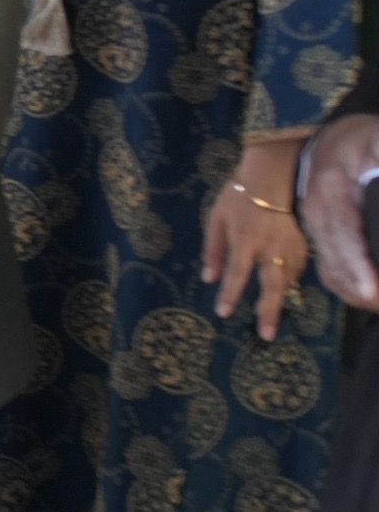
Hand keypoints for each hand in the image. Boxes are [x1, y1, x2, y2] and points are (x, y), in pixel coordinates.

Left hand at [205, 140, 310, 339]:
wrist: (272, 176)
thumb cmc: (237, 197)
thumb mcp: (216, 219)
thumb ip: (213, 250)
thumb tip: (208, 278)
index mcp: (244, 240)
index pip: (236, 274)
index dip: (229, 294)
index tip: (223, 313)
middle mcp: (269, 247)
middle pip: (271, 285)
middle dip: (269, 311)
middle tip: (267, 334)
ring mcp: (289, 246)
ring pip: (287, 280)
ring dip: (279, 299)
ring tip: (271, 318)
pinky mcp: (302, 244)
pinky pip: (297, 269)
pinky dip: (289, 282)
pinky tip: (282, 290)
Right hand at [304, 114, 378, 310]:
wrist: (331, 137)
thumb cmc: (360, 139)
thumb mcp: (378, 140)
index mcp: (331, 191)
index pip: (343, 234)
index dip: (356, 265)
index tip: (372, 290)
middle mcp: (317, 214)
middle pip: (334, 262)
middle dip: (362, 290)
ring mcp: (315, 227)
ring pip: (330, 271)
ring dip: (356, 294)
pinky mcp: (320, 234)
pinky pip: (329, 269)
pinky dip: (348, 287)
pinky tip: (368, 294)